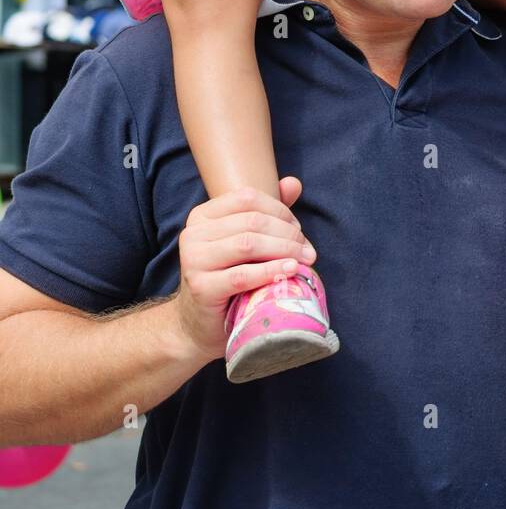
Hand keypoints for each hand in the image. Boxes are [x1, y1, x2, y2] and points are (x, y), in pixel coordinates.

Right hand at [172, 177, 315, 364]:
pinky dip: (271, 271)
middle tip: (308, 250)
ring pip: (248, 243)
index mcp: (202, 215)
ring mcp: (193, 260)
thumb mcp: (245, 242)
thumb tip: (294, 183)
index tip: (299, 229)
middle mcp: (193, 233)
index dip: (280, 210)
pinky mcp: (201, 288)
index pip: (248, 198)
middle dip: (288, 233)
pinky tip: (290, 271)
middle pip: (252, 221)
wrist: (199, 325)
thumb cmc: (228, 279)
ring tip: (305, 260)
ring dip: (284, 250)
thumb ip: (268, 212)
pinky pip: (243, 275)